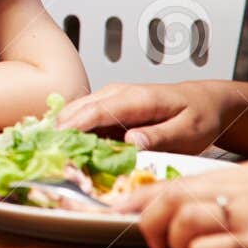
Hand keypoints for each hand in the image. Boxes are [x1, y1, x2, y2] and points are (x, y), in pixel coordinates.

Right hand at [55, 80, 233, 152]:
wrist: (206, 101)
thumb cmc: (199, 116)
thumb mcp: (189, 131)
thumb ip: (160, 136)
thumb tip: (130, 141)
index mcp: (137, 99)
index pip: (96, 111)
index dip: (73, 127)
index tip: (55, 144)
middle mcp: (118, 93)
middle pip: (78, 109)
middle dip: (57, 130)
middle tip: (41, 154)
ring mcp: (111, 97)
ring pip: (75, 111)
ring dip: (59, 130)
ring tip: (44, 152)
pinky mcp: (108, 106)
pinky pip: (82, 115)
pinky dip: (69, 129)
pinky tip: (60, 145)